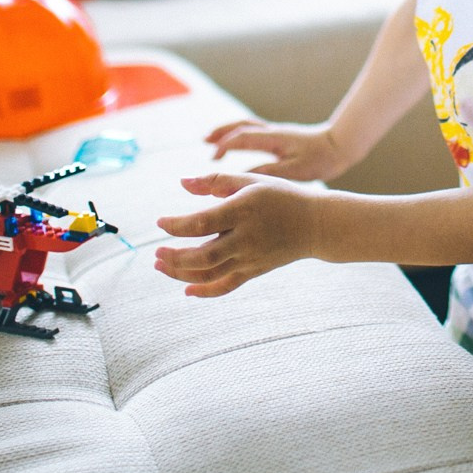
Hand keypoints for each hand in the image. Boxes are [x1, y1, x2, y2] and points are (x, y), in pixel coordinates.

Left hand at [154, 171, 327, 296]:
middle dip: (174, 258)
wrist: (316, 224)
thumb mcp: (250, 181)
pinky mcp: (255, 270)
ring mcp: (251, 257)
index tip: (160, 222)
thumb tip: (182, 183)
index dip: (176, 225)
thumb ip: (214, 181)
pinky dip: (206, 291)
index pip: (202, 222)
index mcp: (243, 210)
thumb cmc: (280, 196)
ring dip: (182, 274)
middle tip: (156, 254)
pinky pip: (227, 286)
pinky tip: (187, 290)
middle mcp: (246, 237)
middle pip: (203, 255)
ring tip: (162, 266)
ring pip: (210, 273)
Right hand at [203, 119, 351, 181]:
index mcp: (274, 139)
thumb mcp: (296, 170)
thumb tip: (245, 177)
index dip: (224, 145)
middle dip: (221, 132)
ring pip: (246, 126)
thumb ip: (270, 173)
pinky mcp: (280, 137)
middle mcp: (272, 132)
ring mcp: (276, 133)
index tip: (212, 158)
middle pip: (241, 125)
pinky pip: (254, 132)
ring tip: (212, 141)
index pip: (243, 137)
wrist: (340, 146)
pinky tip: (237, 146)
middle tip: (204, 141)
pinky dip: (239, 136)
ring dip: (228, 131)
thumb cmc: (320, 159)